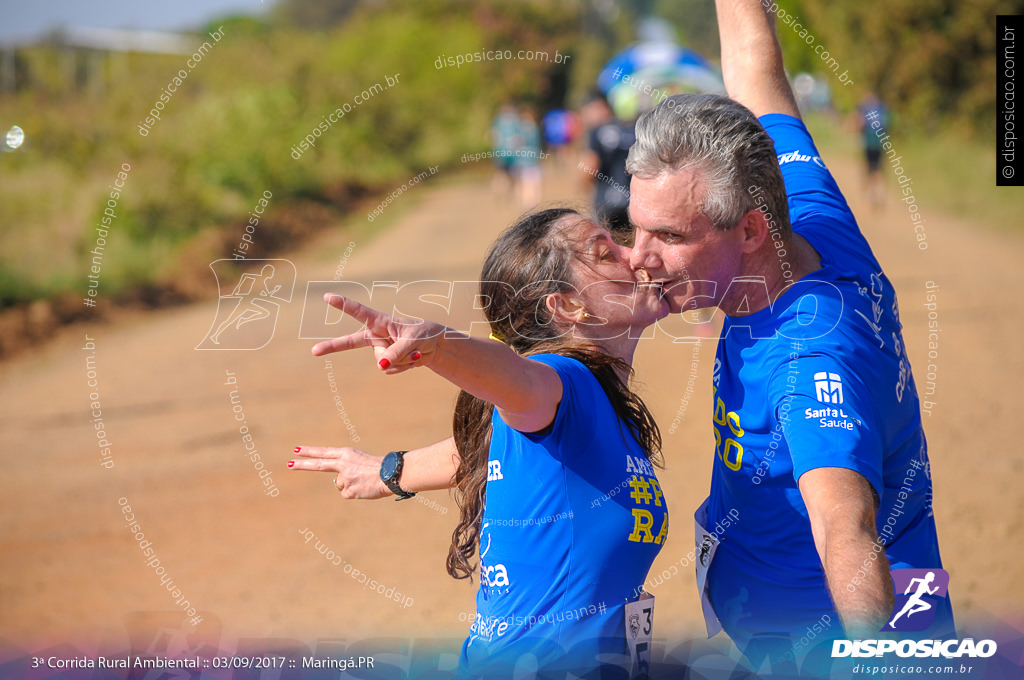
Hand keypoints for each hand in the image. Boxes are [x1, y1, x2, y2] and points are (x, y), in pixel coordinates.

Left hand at [289, 445, 391, 498]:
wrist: (392, 475)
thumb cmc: (380, 468)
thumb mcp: (361, 462)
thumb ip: (346, 468)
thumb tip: (337, 484)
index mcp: (347, 454)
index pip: (324, 452)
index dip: (310, 452)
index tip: (296, 450)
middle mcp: (343, 464)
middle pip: (319, 465)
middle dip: (302, 464)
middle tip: (288, 464)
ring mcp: (345, 478)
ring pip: (340, 485)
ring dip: (351, 485)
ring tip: (365, 481)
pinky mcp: (348, 491)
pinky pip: (347, 493)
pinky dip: (355, 493)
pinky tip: (364, 489)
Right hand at [310, 294, 446, 373]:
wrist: (435, 346)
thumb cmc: (424, 334)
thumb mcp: (413, 341)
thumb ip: (397, 352)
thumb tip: (381, 366)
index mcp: (381, 321)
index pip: (359, 312)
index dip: (343, 304)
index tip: (327, 296)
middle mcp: (376, 335)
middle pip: (350, 342)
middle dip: (332, 346)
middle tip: (314, 351)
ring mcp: (380, 349)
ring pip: (383, 361)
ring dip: (402, 360)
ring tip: (414, 352)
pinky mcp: (386, 361)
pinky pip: (390, 370)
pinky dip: (404, 367)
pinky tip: (413, 359)